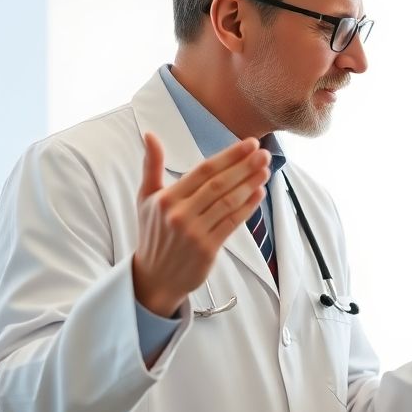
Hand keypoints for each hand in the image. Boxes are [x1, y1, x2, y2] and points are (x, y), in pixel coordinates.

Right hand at [132, 134, 270, 315]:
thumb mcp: (145, 197)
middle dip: (244, 167)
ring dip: (250, 185)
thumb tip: (150, 135)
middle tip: (264, 154)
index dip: (229, 156)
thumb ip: (151, 166)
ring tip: (265, 170)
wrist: (154, 276)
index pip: (203, 171)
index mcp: (166, 198)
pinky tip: (259, 194)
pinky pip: (232, 223)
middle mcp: (180, 214)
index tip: (249, 144)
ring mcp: (194, 233)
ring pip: (228, 203)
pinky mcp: (208, 249)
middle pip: (218, 184)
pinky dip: (248, 207)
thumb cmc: (153, 232)